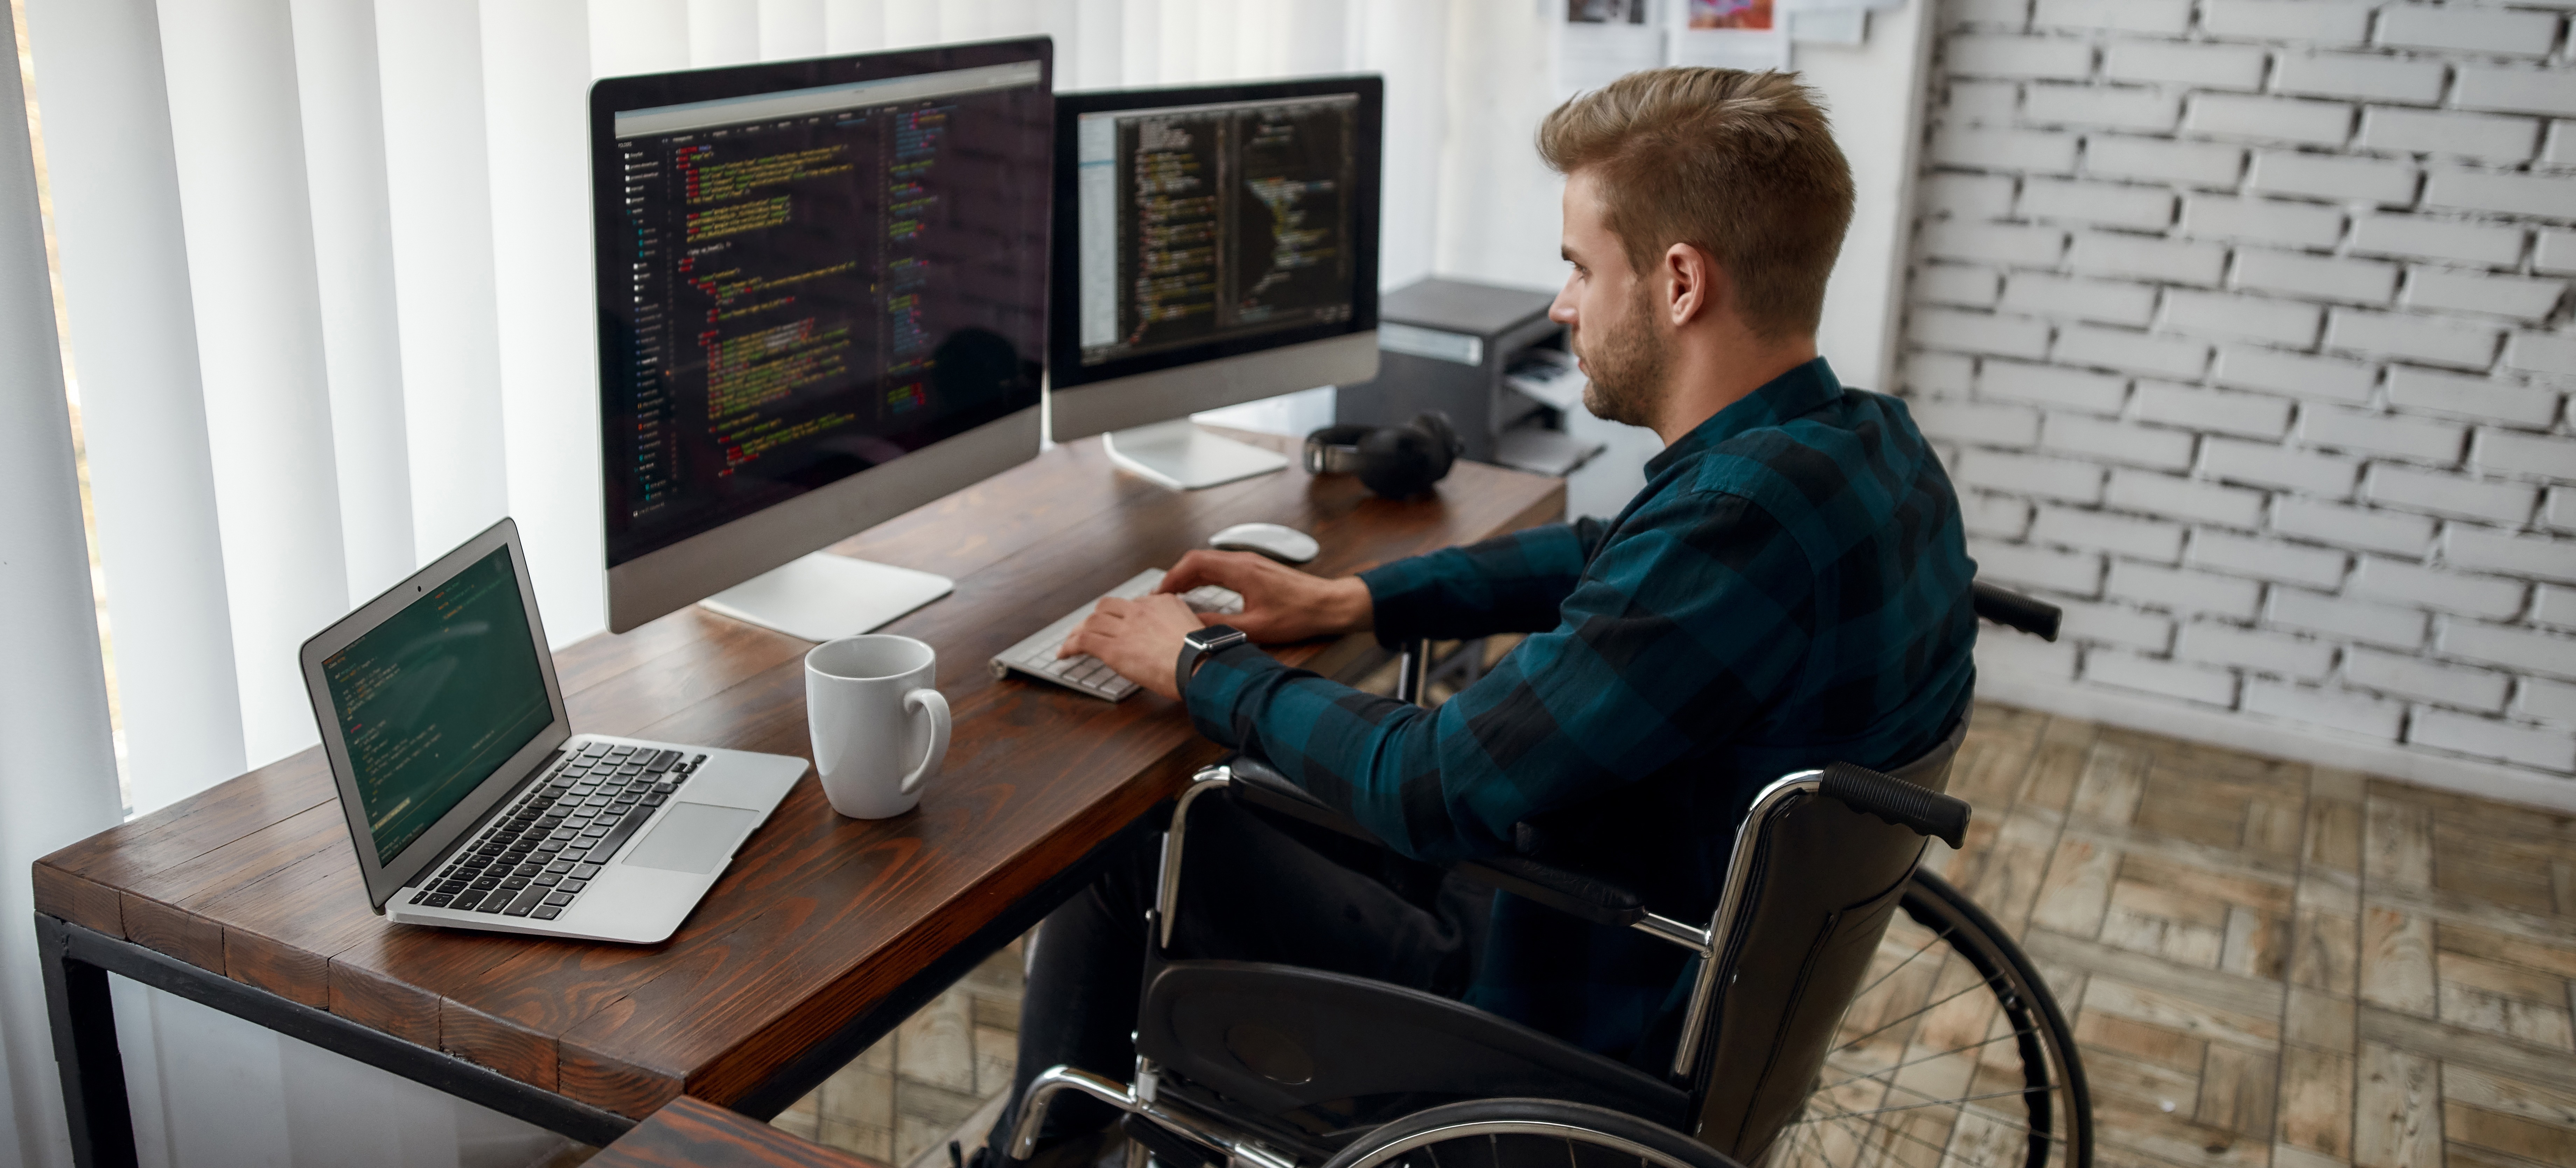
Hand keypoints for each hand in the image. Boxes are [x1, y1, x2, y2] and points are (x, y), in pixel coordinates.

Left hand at [1061, 594, 1204, 701]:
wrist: (1200, 663)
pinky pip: (1084, 641)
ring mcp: (1125, 628)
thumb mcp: (1196, 629)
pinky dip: (1070, 646)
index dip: (1122, 615)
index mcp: (1162, 603)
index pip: (1134, 604)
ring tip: (1072, 642)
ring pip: (1092, 621)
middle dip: (1095, 617)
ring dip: (1079, 631)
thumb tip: (1180, 638)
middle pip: (1107, 606)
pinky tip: (1064, 654)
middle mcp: (1140, 610)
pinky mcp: (1113, 648)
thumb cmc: (1204, 654)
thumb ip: (1182, 626)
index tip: (1118, 624)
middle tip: (1088, 628)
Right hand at [1156, 550, 1372, 643]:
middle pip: (1198, 560)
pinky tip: (1202, 593)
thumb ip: (1220, 626)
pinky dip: (1206, 577)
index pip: (1194, 563)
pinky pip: (1222, 567)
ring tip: (1176, 596)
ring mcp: (1251, 562)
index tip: (1159, 593)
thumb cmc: (1299, 614)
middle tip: (1161, 597)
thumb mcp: (1256, 627)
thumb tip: (1192, 627)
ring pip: (1210, 562)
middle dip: (1176, 577)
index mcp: (1240, 570)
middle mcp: (1244, 560)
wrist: (1329, 605)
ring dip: (1190, 577)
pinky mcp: (1257, 569)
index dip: (1172, 577)